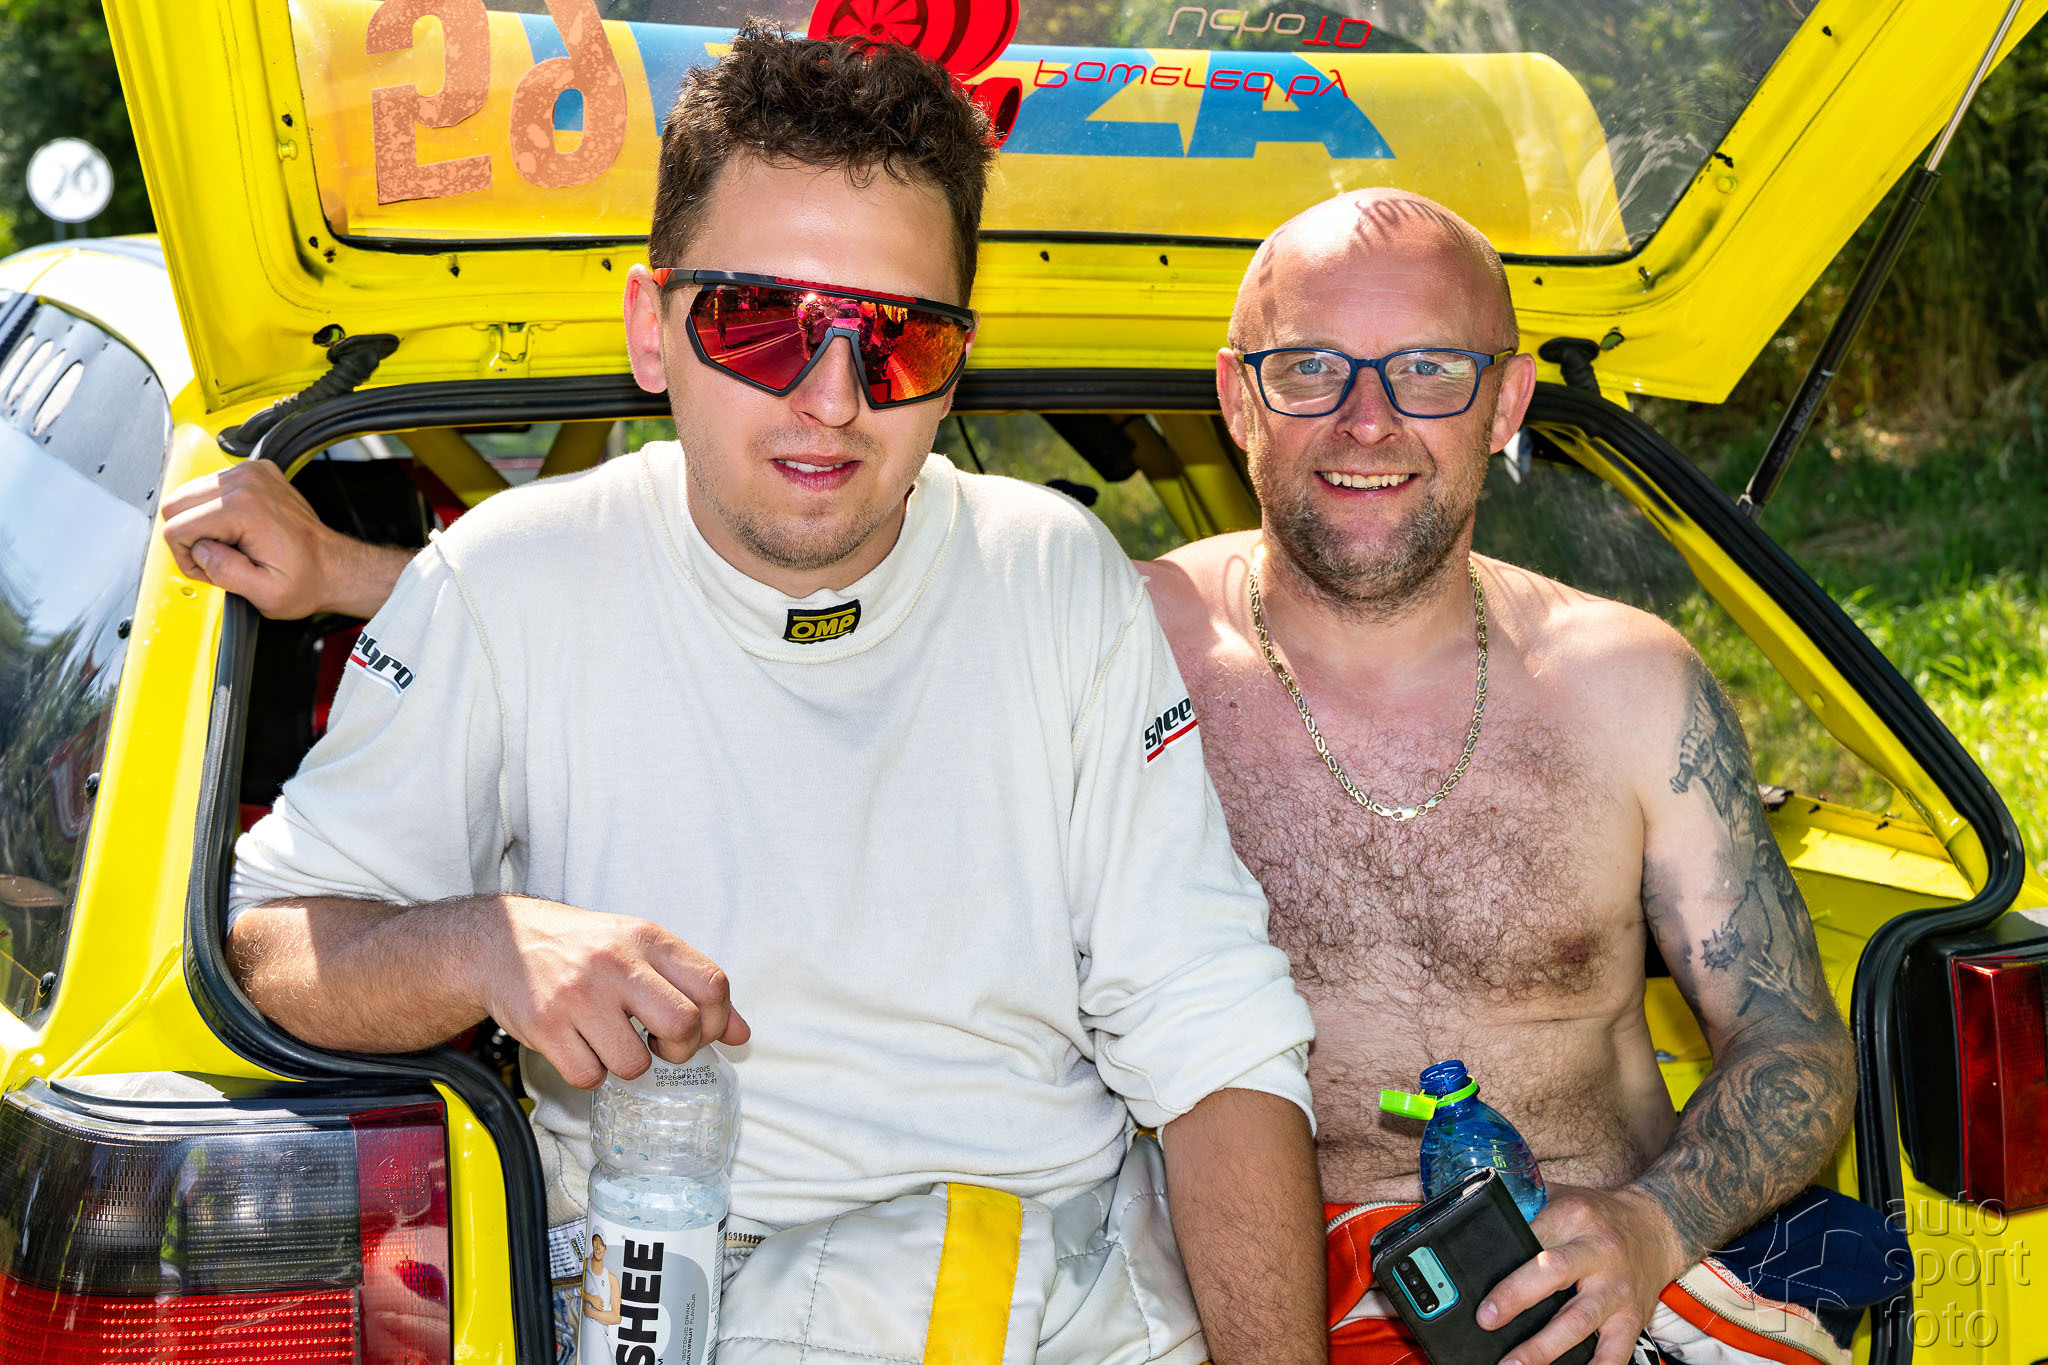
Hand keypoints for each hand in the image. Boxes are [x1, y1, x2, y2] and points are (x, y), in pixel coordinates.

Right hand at [161, 459, 396, 618]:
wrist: (333, 565)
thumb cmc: (306, 580)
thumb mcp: (266, 594)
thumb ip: (225, 573)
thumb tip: (199, 552)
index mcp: (244, 509)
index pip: (176, 527)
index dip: (186, 558)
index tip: (210, 570)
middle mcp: (245, 482)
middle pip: (175, 505)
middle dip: (189, 538)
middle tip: (218, 559)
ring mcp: (251, 472)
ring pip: (188, 494)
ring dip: (200, 523)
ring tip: (230, 545)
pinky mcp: (254, 472)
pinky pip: (210, 487)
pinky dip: (214, 510)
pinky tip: (237, 529)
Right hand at [480, 896, 750, 1088]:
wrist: (502, 941)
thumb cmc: (582, 949)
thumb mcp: (641, 950)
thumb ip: (692, 986)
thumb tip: (741, 1033)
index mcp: (647, 939)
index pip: (712, 985)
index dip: (719, 1020)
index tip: (702, 1031)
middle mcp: (615, 963)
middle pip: (683, 1024)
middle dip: (680, 1049)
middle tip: (662, 1045)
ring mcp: (578, 995)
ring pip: (634, 1063)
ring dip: (630, 1065)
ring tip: (613, 1042)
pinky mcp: (544, 1025)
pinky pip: (588, 1076)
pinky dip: (590, 1073)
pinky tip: (581, 1047)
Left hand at [1476, 1184, 1687, 1364]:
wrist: (1654, 1228)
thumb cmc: (1596, 1215)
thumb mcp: (1560, 1196)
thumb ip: (1524, 1206)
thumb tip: (1478, 1219)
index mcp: (1573, 1217)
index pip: (1531, 1236)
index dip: (1505, 1260)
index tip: (1477, 1279)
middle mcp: (1598, 1252)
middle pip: (1554, 1273)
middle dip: (1517, 1297)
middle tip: (1487, 1319)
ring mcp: (1617, 1288)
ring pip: (1579, 1320)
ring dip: (1544, 1348)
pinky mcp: (1633, 1317)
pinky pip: (1615, 1352)